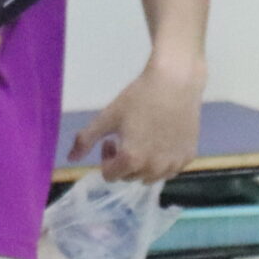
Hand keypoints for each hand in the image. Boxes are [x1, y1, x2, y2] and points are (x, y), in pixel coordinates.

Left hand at [68, 58, 204, 182]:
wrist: (176, 81)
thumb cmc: (139, 96)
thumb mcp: (108, 117)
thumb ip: (86, 140)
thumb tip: (70, 159)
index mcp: (131, 159)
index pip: (110, 176)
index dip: (107, 158)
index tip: (112, 139)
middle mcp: (153, 168)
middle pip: (130, 177)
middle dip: (124, 162)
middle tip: (127, 137)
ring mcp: (173, 165)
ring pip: (151, 177)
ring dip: (143, 164)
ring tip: (145, 140)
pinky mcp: (188, 158)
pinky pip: (170, 170)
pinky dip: (163, 161)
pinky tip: (163, 139)